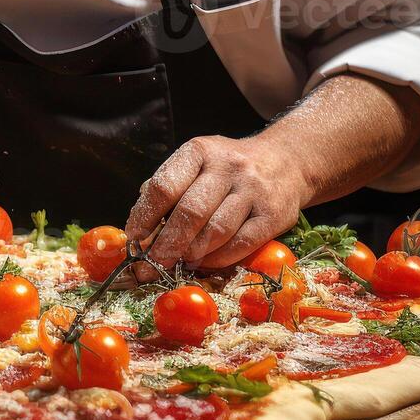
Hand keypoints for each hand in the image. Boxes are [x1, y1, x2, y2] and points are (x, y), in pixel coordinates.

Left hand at [124, 135, 308, 273]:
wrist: (285, 161)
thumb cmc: (227, 170)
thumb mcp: (196, 164)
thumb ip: (168, 190)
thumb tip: (140, 231)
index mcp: (199, 152)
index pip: (165, 186)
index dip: (144, 216)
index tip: (133, 239)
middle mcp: (228, 166)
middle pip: (190, 212)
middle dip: (166, 245)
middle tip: (150, 267)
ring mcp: (253, 189)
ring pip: (216, 231)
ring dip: (192, 254)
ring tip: (179, 264)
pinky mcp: (274, 213)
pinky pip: (241, 244)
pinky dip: (218, 259)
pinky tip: (205, 262)